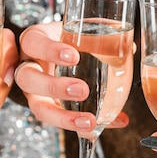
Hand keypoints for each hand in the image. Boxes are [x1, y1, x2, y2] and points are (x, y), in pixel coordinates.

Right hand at [14, 21, 128, 133]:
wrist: (55, 51)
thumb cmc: (66, 38)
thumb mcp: (76, 29)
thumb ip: (99, 32)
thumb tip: (129, 47)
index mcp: (33, 43)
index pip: (32, 43)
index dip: (50, 50)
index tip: (74, 56)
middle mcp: (29, 68)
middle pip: (27, 80)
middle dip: (54, 87)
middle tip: (82, 90)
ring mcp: (34, 92)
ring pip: (39, 108)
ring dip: (64, 117)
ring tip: (90, 122)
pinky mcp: (48, 110)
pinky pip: (62, 122)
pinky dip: (86, 128)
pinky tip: (110, 123)